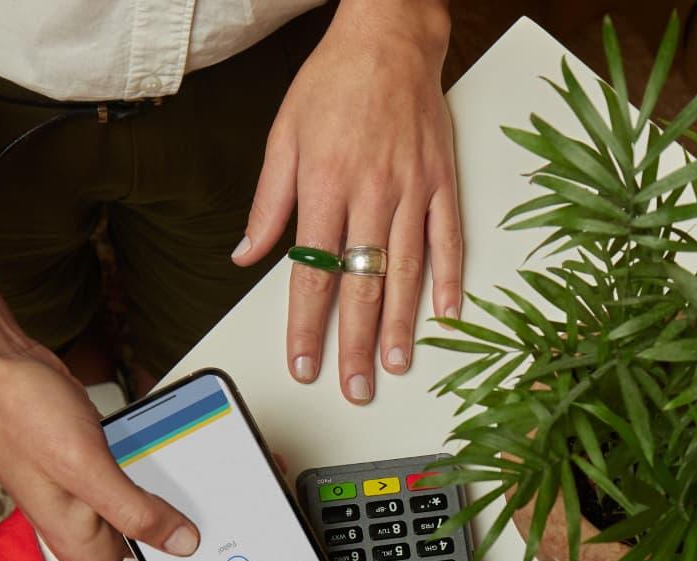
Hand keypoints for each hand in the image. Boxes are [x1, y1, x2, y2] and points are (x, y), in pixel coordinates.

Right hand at [0, 337, 197, 560]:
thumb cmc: (16, 415)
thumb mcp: (85, 468)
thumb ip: (135, 511)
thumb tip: (181, 543)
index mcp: (77, 543)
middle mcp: (83, 524)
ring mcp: (89, 493)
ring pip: (143, 523)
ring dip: (179, 520)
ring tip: (218, 516)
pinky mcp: (94, 462)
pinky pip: (138, 484)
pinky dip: (165, 481)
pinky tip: (188, 469)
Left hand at [233, 0, 462, 404]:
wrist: (388, 38)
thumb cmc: (334, 82)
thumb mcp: (282, 137)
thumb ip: (268, 203)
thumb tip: (247, 254)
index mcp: (325, 185)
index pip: (312, 273)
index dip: (307, 325)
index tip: (304, 361)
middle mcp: (370, 193)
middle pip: (362, 285)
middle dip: (355, 344)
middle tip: (354, 386)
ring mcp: (412, 190)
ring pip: (406, 272)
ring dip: (401, 326)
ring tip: (395, 365)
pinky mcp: (442, 182)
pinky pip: (448, 240)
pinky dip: (450, 280)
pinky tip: (447, 315)